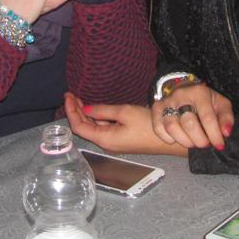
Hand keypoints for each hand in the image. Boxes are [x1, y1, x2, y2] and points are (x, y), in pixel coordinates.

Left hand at [64, 93, 187, 155]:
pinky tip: (94, 108)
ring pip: (93, 128)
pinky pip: (103, 129)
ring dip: (85, 114)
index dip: (71, 111)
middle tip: (71, 95)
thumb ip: (103, 110)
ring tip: (79, 99)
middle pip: (84, 128)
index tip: (68, 96)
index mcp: (104, 139)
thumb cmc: (149, 125)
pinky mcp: (120, 139)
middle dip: (76, 111)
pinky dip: (96, 118)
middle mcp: (106, 143)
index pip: (79, 126)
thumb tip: (86, 108)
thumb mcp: (125, 112)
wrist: (170, 139)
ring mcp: (113, 142)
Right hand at [152, 83, 233, 149]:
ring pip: (171, 126)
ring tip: (192, 143)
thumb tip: (226, 133)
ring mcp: (167, 102)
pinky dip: (167, 138)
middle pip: (188, 123)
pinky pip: (158, 128)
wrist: (185, 89)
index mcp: (199, 93)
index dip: (214, 134)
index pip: (207, 117)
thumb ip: (226, 118)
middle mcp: (181, 96)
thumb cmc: (206, 101)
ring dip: (183, 140)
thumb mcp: (221, 104)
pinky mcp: (156, 109)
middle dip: (199, 139)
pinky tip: (176, 139)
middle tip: (204, 145)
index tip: (219, 145)